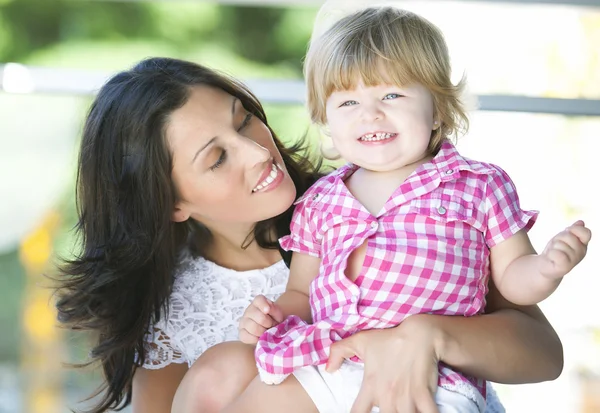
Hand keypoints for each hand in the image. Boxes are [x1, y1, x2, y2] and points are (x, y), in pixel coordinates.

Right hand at [238, 295, 283, 344]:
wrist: (270, 329)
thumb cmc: (274, 320)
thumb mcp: (278, 314)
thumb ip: (274, 310)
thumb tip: (267, 310)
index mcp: (258, 302)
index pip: (259, 300)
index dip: (263, 305)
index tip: (268, 310)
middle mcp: (249, 310)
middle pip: (260, 317)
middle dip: (269, 324)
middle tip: (272, 325)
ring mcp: (243, 321)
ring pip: (253, 328)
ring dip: (263, 332)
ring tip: (266, 332)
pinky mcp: (241, 333)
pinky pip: (246, 336)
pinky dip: (255, 339)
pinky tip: (259, 338)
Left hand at [326, 315, 440, 412]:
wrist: (420, 334)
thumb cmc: (389, 338)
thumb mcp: (360, 340)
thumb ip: (338, 351)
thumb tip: (328, 369)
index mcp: (371, 386)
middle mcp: (387, 395)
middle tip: (388, 409)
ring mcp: (406, 396)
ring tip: (403, 410)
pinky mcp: (424, 395)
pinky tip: (425, 411)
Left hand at [540, 220, 591, 279]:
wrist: (545, 266)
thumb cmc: (555, 249)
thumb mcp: (564, 237)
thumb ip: (573, 230)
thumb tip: (581, 222)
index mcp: (583, 244)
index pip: (586, 232)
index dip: (574, 229)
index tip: (566, 233)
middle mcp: (581, 252)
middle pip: (568, 236)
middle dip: (558, 238)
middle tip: (556, 246)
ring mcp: (574, 260)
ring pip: (560, 244)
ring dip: (553, 247)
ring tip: (554, 253)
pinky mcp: (565, 267)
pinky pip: (556, 254)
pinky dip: (550, 254)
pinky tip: (551, 258)